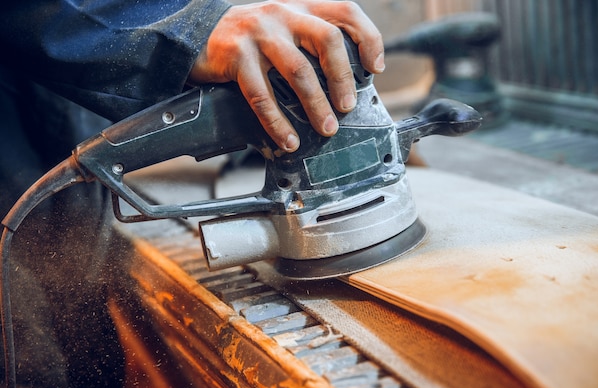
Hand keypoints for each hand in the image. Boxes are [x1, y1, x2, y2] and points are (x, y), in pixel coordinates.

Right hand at [189, 0, 384, 151]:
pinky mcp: (236, 56)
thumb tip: (341, 86)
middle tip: (347, 106)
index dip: (367, 37)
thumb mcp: (283, 30)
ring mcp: (259, 34)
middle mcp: (283, 15)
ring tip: (326, 128)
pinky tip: (288, 139)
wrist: (197, 34)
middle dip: (342, 78)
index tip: (375, 67)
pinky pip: (262, 95)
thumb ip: (309, 45)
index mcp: (300, 8)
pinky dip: (278, 122)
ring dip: (316, 104)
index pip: (345, 12)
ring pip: (298, 70)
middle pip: (327, 39)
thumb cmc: (249, 39)